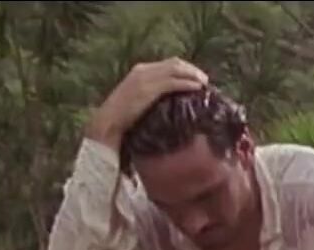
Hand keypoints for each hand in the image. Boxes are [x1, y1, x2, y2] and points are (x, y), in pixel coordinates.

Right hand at [85, 57, 209, 150]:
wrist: (108, 122)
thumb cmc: (123, 116)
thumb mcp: (139, 98)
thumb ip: (153, 93)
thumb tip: (172, 98)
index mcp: (141, 70)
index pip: (169, 63)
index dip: (186, 68)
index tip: (197, 77)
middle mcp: (143, 70)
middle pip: (175, 63)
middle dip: (192, 70)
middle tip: (205, 80)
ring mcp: (146, 79)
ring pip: (176, 70)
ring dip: (193, 75)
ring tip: (204, 84)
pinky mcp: (149, 90)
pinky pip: (173, 82)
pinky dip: (187, 83)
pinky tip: (197, 88)